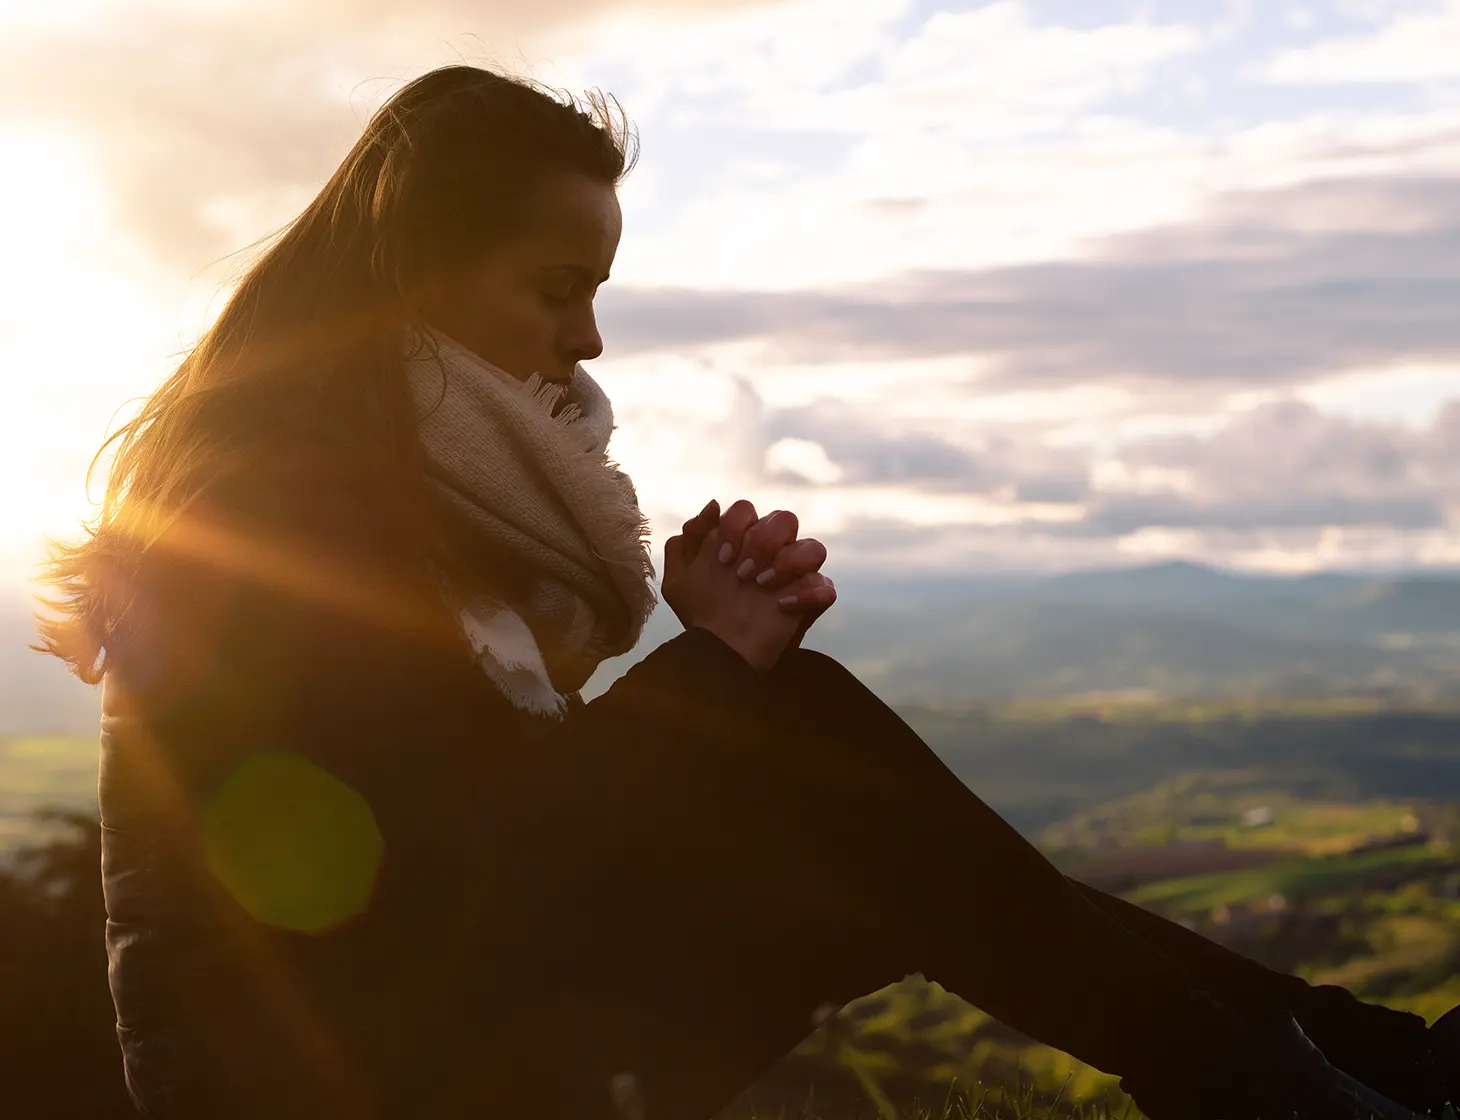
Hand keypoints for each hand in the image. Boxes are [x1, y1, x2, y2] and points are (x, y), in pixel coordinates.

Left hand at [677, 498, 835, 649]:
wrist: (719, 653)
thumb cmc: (702, 612)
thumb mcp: (681, 578)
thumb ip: (690, 539)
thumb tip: (714, 504)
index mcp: (744, 539)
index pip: (745, 510)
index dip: (733, 526)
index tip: (721, 559)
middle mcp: (773, 550)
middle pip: (785, 519)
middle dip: (762, 541)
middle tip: (742, 573)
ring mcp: (796, 574)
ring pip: (814, 547)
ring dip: (789, 561)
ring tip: (762, 585)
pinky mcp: (813, 600)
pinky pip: (826, 587)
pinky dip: (808, 593)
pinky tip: (782, 605)